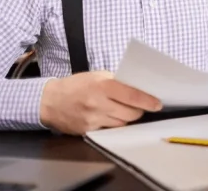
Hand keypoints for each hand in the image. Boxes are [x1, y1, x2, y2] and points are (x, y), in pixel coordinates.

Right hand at [40, 71, 161, 134]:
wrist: (50, 101)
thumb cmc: (76, 85)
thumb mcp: (97, 76)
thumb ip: (117, 82)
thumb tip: (138, 88)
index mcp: (102, 86)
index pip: (132, 95)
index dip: (148, 101)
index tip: (157, 104)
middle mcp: (98, 103)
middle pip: (131, 113)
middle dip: (139, 110)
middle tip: (140, 106)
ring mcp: (93, 119)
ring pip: (122, 123)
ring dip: (128, 118)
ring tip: (125, 110)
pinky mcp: (88, 131)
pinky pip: (110, 130)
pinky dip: (115, 124)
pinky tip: (112, 117)